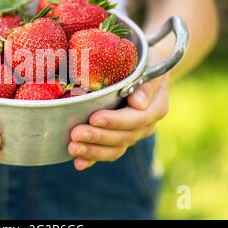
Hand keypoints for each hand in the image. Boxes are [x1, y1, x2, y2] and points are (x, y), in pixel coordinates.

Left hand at [68, 48, 168, 170]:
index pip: (135, 120)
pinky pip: (106, 153)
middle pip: (122, 137)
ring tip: (72, 148)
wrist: (144, 69)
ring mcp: (130, 135)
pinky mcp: (117, 139)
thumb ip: (147, 85)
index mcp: (155, 109)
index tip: (94, 117)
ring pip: (114, 149)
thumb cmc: (145, 63)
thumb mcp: (151, 66)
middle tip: (75, 134)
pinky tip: (78, 163)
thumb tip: (138, 104)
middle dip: (97, 137)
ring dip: (92, 151)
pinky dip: (92, 159)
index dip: (114, 121)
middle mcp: (144, 126)